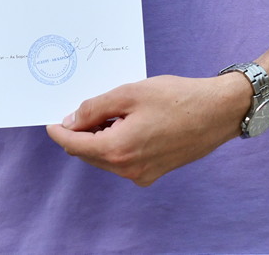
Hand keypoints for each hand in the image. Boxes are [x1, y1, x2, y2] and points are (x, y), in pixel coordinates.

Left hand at [44, 72, 249, 186]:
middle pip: (88, 153)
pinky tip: (126, 121)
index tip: (50, 121)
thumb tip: (71, 121)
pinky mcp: (154, 172)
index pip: (74, 145)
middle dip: (80, 132)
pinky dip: (116, 143)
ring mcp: (143, 174)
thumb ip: (94, 108)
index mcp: (118, 150)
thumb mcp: (128, 93)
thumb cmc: (177, 98)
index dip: (59, 131)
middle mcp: (128, 169)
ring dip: (99, 137)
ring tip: (110, 110)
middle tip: (82, 108)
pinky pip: (123, 160)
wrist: (218, 112)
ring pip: (105, 157)